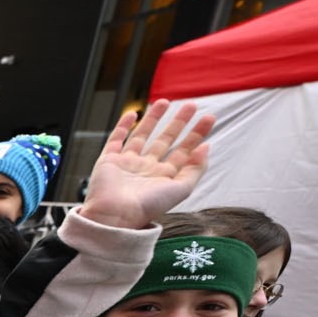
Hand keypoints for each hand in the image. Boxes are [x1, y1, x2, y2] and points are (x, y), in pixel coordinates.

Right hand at [77, 101, 214, 230]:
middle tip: (191, 105)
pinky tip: (134, 113)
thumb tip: (206, 147)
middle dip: (179, 123)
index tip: (208, 119)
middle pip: (166, 140)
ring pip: (142, 135)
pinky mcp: (109, 160)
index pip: (184, 151)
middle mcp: (146, 169)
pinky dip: (123, 126)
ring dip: (154, 118)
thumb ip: (196, 169)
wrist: (115, 215)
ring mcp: (127, 163)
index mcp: (163, 177)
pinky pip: (116, 139)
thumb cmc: (148, 206)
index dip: (196, 135)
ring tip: (165, 101)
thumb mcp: (181, 189)